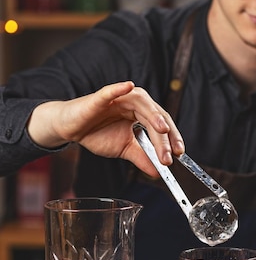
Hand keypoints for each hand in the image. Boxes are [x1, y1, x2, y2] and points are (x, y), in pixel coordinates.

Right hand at [27, 81, 184, 175]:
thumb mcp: (124, 148)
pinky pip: (111, 91)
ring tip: (162, 130)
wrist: (71, 128)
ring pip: (141, 103)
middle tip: (169, 155)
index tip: (179, 154)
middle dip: (164, 137)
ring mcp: (119, 98)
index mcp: (142, 113)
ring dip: (153, 116)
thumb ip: (142, 158)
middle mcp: (134, 103)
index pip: (163, 124)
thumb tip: (158, 173)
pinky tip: (127, 86)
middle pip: (156, 116)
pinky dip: (119, 88)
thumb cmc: (96, 133)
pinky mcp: (101, 97)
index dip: (172, 138)